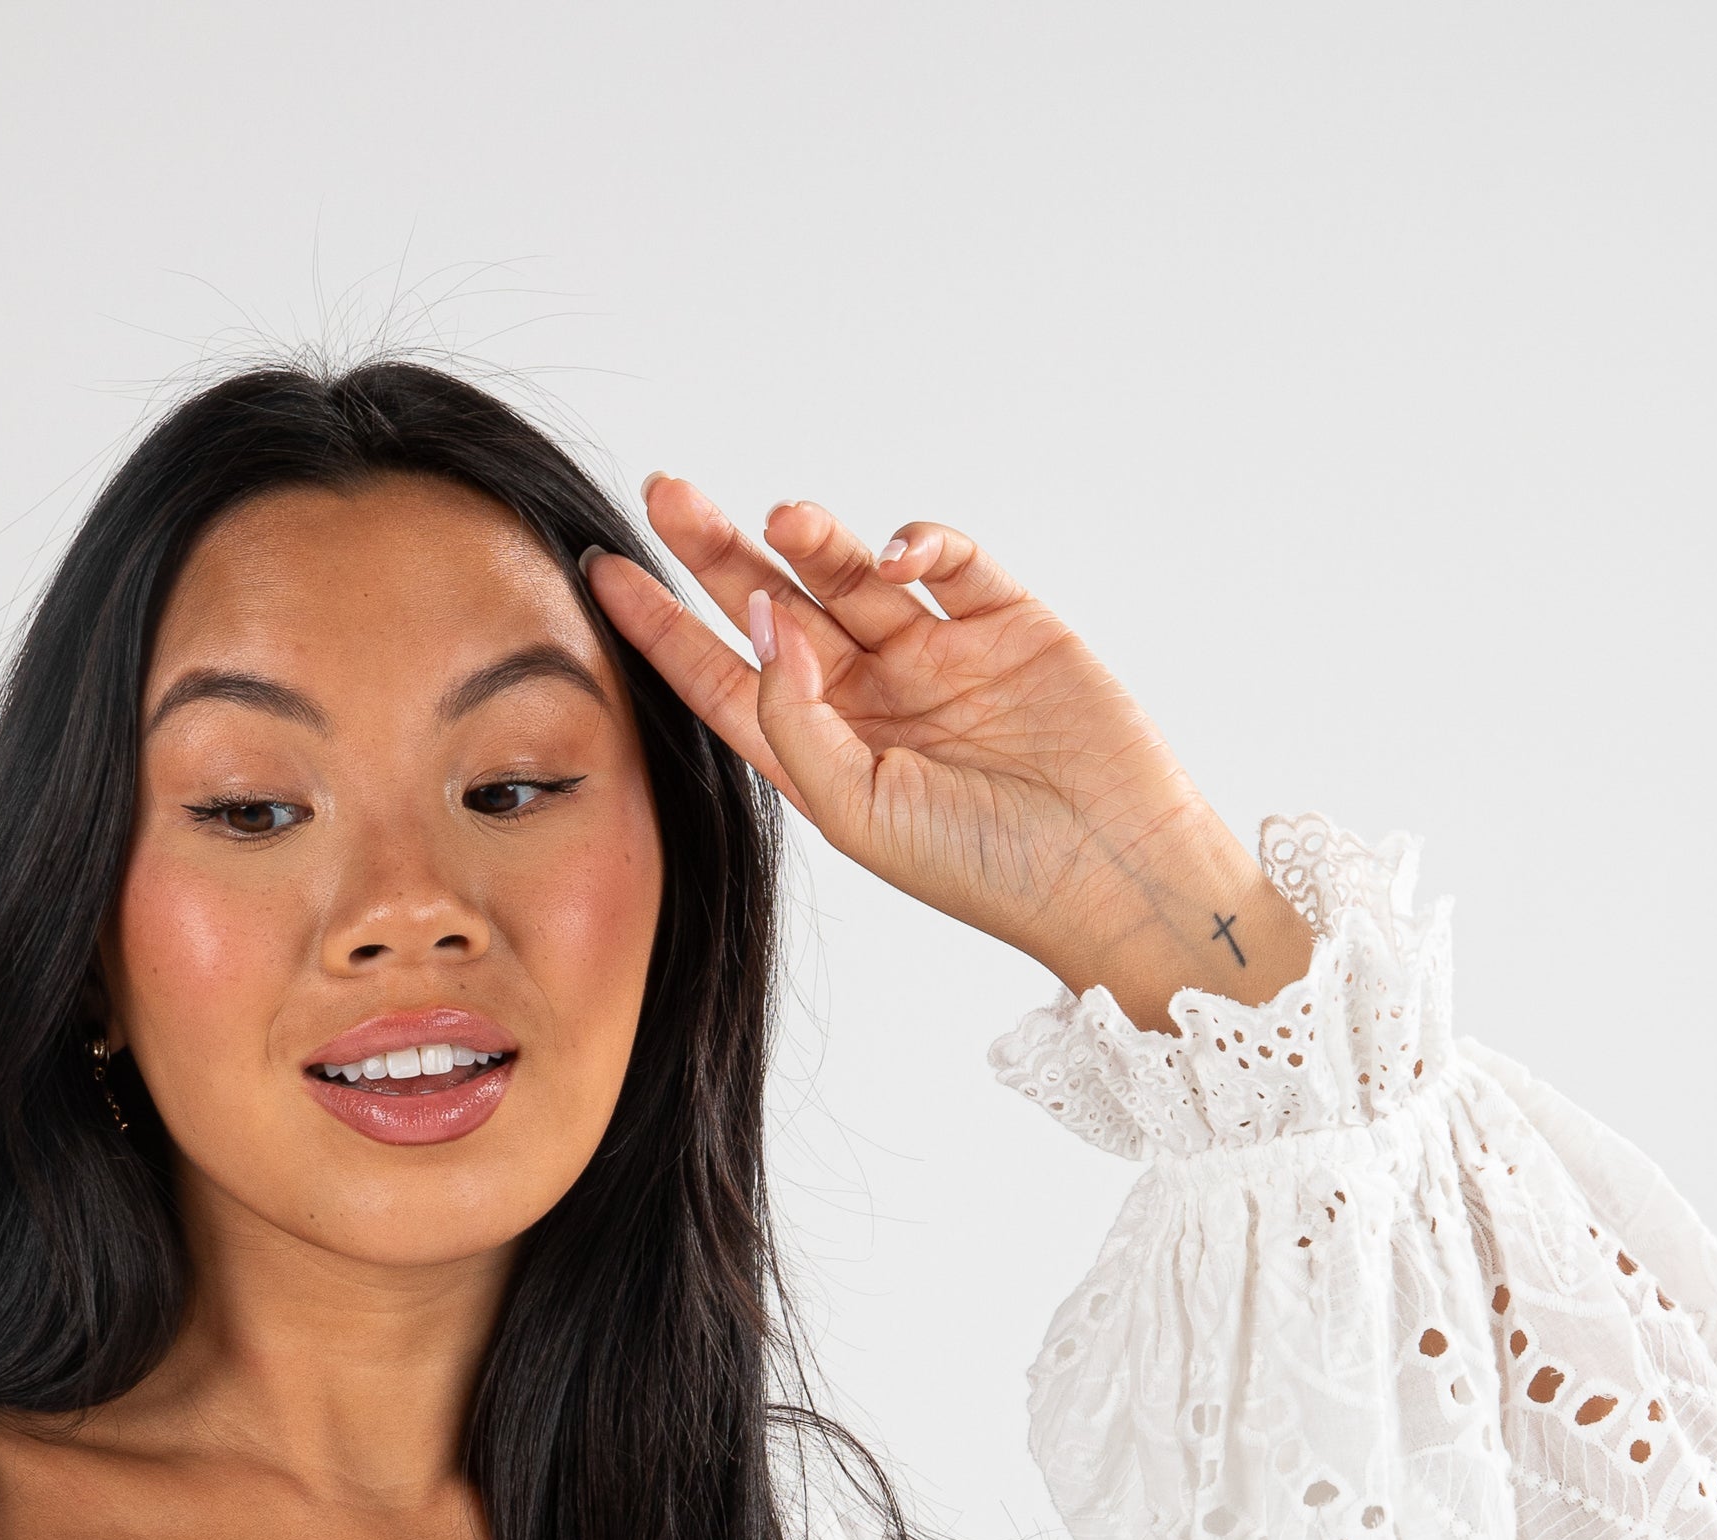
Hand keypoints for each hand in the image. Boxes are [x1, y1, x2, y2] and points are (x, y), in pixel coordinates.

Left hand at [586, 475, 1312, 1033]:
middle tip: (667, 492)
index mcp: (822, 755)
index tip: (602, 572)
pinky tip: (895, 555)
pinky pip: (948, 559)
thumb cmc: (985, 870)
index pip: (722, 678)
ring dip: (816, 540)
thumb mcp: (860, 813)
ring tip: (787, 518)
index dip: (661, 626)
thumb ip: (796, 719)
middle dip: (720, 550)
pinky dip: (917, 541)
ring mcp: (938, 656)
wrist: (1114, 871)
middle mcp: (870, 699)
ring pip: (853, 575)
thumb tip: (760, 617)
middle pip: (775, 607)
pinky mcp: (1008, 622)